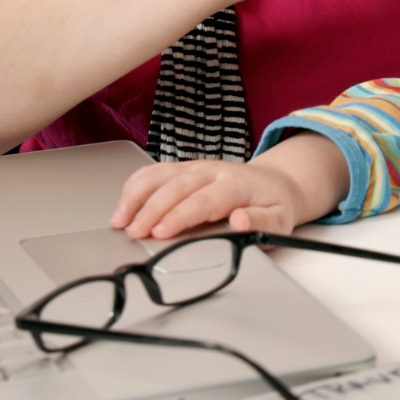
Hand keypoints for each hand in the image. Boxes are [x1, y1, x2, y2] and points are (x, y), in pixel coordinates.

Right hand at [110, 135, 348, 238]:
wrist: (276, 183)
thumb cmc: (274, 205)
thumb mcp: (280, 220)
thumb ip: (261, 223)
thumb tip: (239, 221)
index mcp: (236, 184)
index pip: (203, 200)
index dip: (179, 216)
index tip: (160, 232)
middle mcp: (213, 170)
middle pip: (176, 187)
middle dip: (151, 209)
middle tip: (133, 231)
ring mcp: (196, 166)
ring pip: (161, 175)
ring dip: (137, 195)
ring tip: (119, 218)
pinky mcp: (185, 168)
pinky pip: (156, 171)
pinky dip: (136, 184)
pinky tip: (123, 201)